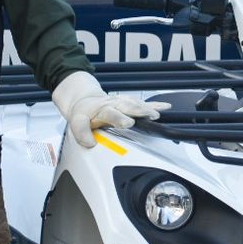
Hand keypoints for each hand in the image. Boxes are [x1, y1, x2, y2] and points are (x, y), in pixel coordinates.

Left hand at [52, 71, 168, 149]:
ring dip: (147, 108)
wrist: (87, 101)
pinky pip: (143, 103)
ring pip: (136, 104)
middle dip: (139, 111)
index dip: (119, 118)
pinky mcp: (130, 103)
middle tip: (149, 116)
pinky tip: (165, 106)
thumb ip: (81, 132)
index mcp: (102, 109)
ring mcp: (123, 102)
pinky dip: (155, 105)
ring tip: (156, 114)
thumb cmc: (85, 113)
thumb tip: (90, 142)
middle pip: (128, 106)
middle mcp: (114, 104)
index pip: (111, 113)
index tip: (128, 123)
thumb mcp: (77, 122)